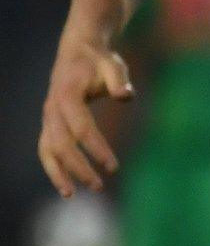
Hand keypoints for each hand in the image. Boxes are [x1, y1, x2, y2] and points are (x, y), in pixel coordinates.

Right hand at [38, 37, 133, 196]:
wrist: (78, 50)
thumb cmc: (99, 60)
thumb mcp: (113, 65)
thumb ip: (119, 80)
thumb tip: (126, 96)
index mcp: (67, 96)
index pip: (81, 129)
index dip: (96, 148)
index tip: (113, 166)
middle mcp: (52, 109)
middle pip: (61, 145)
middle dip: (78, 167)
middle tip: (99, 186)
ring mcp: (48, 117)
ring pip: (47, 150)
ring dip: (58, 173)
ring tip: (71, 195)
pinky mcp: (49, 123)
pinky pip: (47, 149)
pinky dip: (53, 167)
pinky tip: (66, 185)